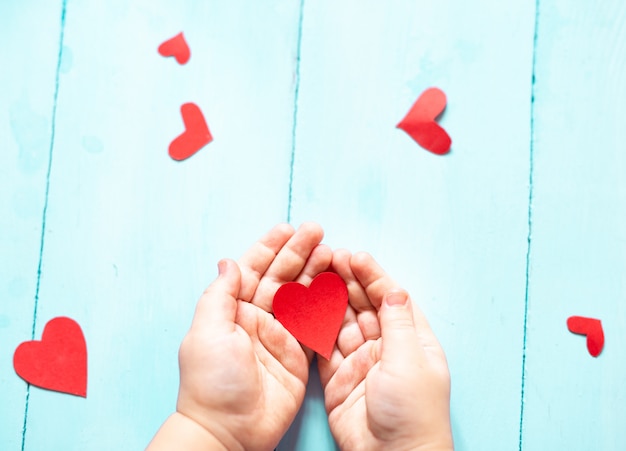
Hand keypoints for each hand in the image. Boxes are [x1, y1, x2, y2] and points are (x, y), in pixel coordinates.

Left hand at [148, 223, 330, 449]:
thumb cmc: (213, 382)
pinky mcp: (298, 356)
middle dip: (298, 253)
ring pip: (300, 296)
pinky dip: (326, 305)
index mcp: (232, 310)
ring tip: (331, 252)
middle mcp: (256, 319)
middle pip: (281, 277)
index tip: (288, 228)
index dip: (270, 248)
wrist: (229, 432)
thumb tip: (229, 261)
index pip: (253, 269)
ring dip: (315, 273)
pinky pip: (314, 324)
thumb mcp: (207, 332)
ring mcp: (279, 337)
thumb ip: (220, 295)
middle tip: (318, 231)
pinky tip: (336, 286)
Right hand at [318, 251, 452, 450]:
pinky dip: (316, 327)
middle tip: (330, 257)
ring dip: (331, 299)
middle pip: (365, 306)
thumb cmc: (412, 411)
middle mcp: (386, 347)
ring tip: (316, 274)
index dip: (373, 276)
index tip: (355, 256)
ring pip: (343, 322)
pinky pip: (325, 347)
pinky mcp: (338, 378)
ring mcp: (361, 362)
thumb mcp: (408, 360)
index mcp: (412, 340)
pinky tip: (307, 307)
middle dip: (349, 281)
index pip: (391, 298)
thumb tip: (394, 288)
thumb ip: (397, 323)